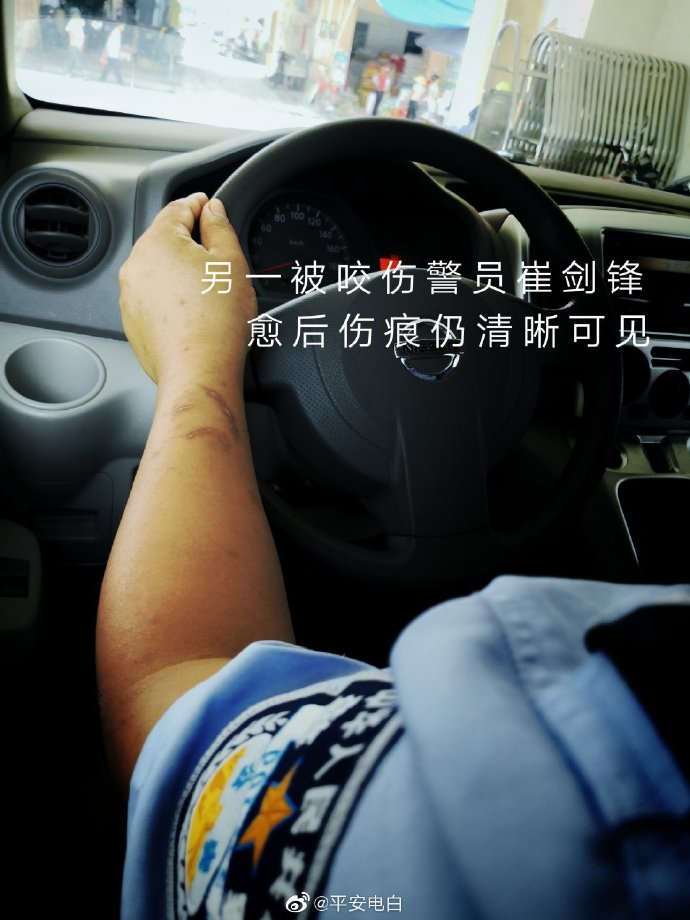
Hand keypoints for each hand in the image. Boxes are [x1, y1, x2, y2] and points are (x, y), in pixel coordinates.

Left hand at [119, 192, 256, 387]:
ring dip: (178, 270)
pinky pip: (153, 297)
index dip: (198, 204)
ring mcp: (130, 295)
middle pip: (164, 239)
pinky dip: (170, 297)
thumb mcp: (232, 262)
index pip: (178, 208)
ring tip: (208, 287)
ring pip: (157, 270)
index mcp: (158, 241)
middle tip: (216, 251)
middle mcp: (136, 265)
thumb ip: (220, 227)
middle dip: (188, 239)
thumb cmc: (216, 322)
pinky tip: (193, 310)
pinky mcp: (133, 322)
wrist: (198, 371)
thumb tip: (212, 210)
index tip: (208, 205)